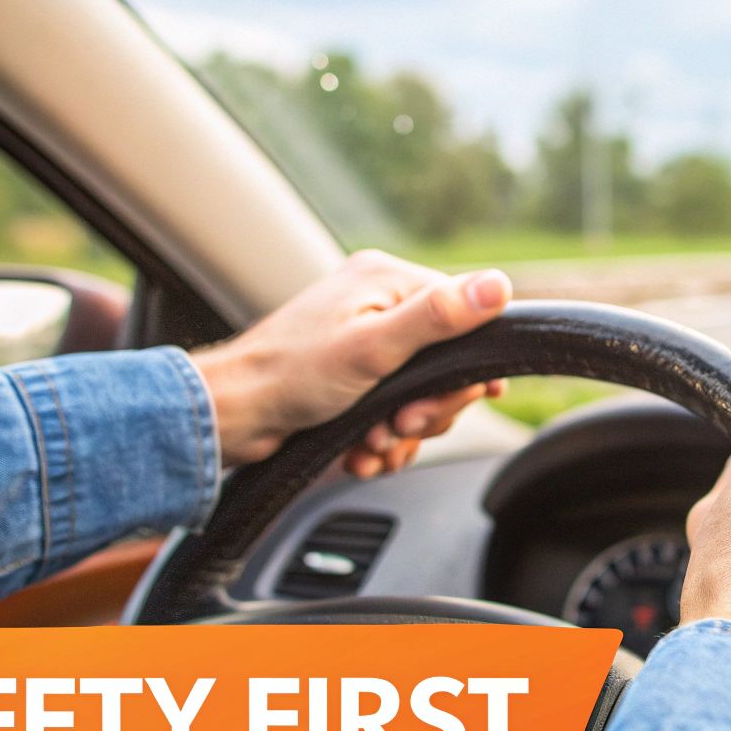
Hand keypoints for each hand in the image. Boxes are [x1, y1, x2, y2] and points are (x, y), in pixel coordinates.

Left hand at [189, 250, 510, 470]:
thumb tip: (498, 286)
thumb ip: (438, 318)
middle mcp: (378, 303)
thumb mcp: (373, 348)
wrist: (232, 416)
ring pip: (421, 394)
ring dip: (402, 432)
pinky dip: (382, 437)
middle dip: (426, 409)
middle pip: (446, 363)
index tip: (436, 403)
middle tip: (398, 425)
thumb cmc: (290, 376)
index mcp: (386, 280)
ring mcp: (364, 340)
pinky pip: (392, 408)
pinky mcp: (351, 376)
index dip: (461, 372)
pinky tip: (362, 450)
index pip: (464, 319)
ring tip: (372, 442)